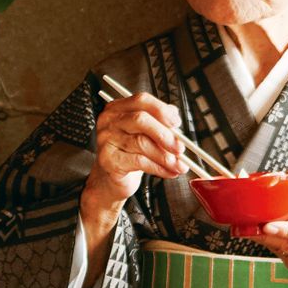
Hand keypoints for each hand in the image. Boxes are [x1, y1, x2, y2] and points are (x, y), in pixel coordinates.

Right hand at [80, 90, 185, 253]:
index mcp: (116, 110)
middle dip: (166, 134)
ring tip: (180, 165)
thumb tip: (181, 130)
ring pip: (143, 142)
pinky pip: (140, 161)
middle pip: (141, 119)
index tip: (178, 123)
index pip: (141, 100)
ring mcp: (105, 142)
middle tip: (182, 147)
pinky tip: (170, 173)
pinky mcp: (109, 162)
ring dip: (167, 155)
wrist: (108, 186)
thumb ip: (160, 129)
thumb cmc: (129, 158)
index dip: (163, 110)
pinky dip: (160, 168)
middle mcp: (107, 122)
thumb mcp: (144, 138)